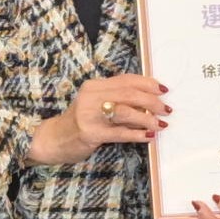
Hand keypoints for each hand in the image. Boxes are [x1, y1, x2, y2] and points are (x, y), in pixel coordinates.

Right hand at [31, 71, 168, 165]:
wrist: (53, 139)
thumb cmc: (80, 122)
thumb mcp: (96, 105)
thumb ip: (117, 100)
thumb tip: (150, 102)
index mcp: (95, 86)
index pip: (126, 79)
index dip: (148, 83)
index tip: (163, 89)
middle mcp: (91, 97)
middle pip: (129, 93)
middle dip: (152, 101)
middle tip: (165, 109)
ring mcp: (90, 115)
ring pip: (126, 112)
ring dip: (147, 118)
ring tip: (159, 124)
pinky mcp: (90, 133)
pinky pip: (120, 133)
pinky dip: (137, 134)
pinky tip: (148, 136)